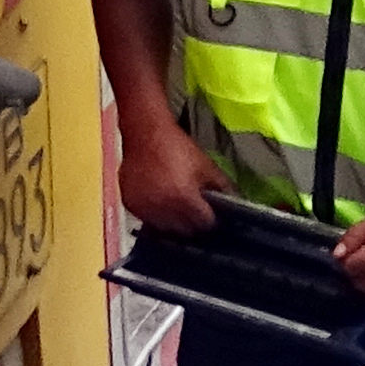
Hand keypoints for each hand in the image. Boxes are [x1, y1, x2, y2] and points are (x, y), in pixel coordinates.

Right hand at [118, 118, 218, 236]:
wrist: (145, 135)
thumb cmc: (177, 148)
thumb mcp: (206, 166)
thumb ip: (222, 186)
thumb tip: (234, 201)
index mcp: (183, 198)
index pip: (203, 224)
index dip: (211, 221)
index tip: (213, 216)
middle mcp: (162, 208)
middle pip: (184, 230)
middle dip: (193, 224)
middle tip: (197, 213)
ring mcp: (143, 208)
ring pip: (164, 228)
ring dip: (174, 223)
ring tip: (179, 208)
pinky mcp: (130, 205)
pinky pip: (147, 220)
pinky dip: (156, 217)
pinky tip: (163, 204)